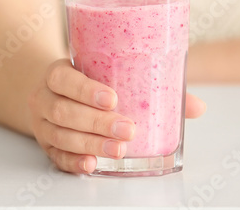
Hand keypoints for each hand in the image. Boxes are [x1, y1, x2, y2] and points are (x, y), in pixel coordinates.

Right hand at [28, 59, 205, 173]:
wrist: (52, 92)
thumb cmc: (87, 80)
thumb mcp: (108, 74)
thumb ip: (150, 85)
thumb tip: (196, 106)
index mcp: (57, 74)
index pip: (64, 78)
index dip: (86, 89)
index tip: (113, 98)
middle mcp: (44, 98)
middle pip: (65, 111)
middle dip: (97, 122)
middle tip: (128, 130)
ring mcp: (43, 125)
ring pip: (61, 136)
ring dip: (91, 144)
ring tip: (118, 149)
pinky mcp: (47, 146)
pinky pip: (57, 157)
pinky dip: (74, 162)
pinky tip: (92, 164)